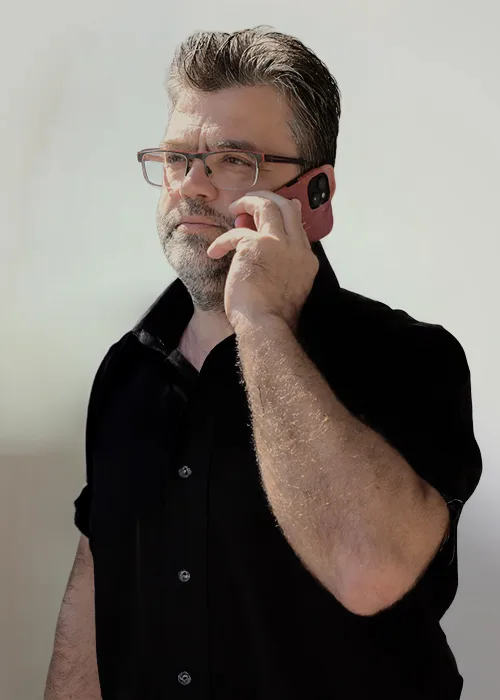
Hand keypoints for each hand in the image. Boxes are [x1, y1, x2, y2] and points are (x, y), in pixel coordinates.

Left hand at [206, 191, 318, 334]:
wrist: (265, 326)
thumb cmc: (271, 314)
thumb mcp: (287, 285)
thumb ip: (281, 263)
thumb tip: (264, 242)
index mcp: (306, 260)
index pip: (298, 225)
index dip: (282, 213)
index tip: (269, 212)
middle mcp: (296, 248)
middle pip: (286, 207)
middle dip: (266, 199)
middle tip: (249, 202)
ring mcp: (278, 245)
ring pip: (266, 206)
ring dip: (247, 203)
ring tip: (233, 209)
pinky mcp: (255, 247)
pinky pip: (236, 233)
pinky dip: (222, 241)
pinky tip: (214, 252)